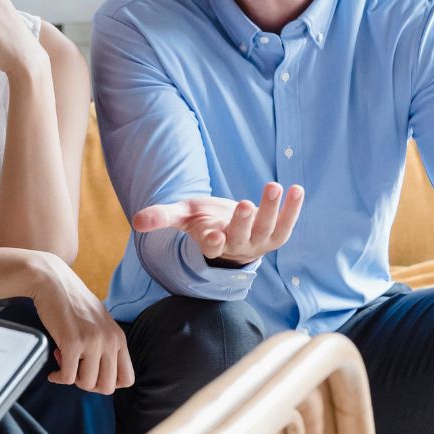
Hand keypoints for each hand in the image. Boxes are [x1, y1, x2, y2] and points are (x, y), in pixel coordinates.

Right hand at [27, 253, 133, 393]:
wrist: (52, 281)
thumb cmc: (72, 302)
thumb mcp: (99, 323)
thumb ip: (105, 344)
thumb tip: (102, 374)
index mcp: (119, 337)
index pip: (127, 379)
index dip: (108, 383)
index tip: (92, 373)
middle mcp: (110, 341)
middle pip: (107, 387)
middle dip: (89, 385)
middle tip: (76, 371)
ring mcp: (93, 342)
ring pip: (87, 384)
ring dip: (72, 379)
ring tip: (63, 361)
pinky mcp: (73, 343)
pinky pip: (68, 377)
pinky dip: (58, 379)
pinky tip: (53, 372)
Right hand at [133, 183, 304, 265]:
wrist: (228, 231)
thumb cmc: (203, 221)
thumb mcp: (182, 217)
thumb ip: (161, 217)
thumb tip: (135, 221)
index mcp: (212, 244)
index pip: (211, 247)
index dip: (212, 242)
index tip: (210, 235)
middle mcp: (236, 247)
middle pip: (240, 237)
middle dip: (243, 222)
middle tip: (243, 204)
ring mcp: (258, 243)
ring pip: (266, 230)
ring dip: (271, 210)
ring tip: (274, 186)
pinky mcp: (274, 236)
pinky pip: (286, 225)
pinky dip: (292, 209)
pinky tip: (297, 189)